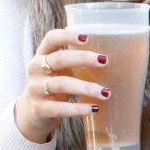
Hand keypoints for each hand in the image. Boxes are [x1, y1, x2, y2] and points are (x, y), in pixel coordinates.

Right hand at [13, 27, 109, 143]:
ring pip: (61, 84)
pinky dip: (78, 109)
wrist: (33, 112)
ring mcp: (36, 89)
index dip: (67, 36)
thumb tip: (115, 54)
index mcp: (43, 54)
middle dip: (82, 58)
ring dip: (85, 87)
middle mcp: (36, 69)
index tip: (87, 38)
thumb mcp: (61, 69)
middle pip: (58, 59)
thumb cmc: (55, 84)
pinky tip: (94, 109)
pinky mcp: (40, 109)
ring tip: (106, 92)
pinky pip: (60, 109)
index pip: (51, 39)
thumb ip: (77, 60)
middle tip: (104, 61)